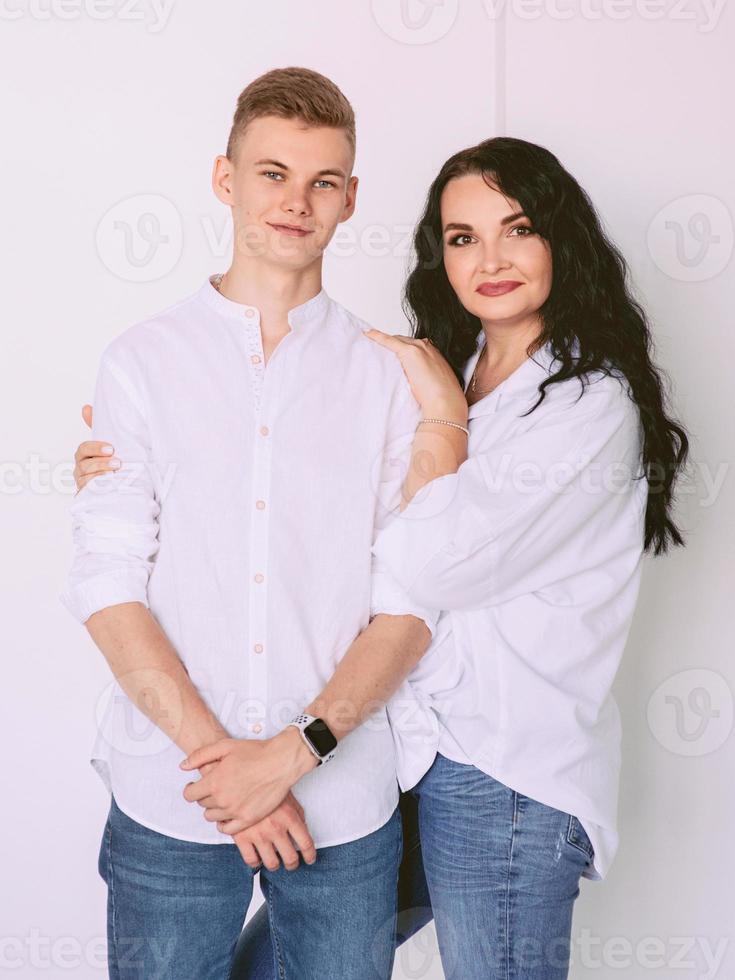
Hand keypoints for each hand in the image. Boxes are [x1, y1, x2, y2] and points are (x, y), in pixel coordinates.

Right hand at [73, 404, 119, 490]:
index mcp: (84, 456)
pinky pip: (90, 493)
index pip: (83, 449)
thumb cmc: (109, 460)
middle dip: (100, 463)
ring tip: (115, 474)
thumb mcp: (105, 444)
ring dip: (102, 475)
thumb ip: (96, 426)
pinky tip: (110, 486)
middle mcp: (81, 469)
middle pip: (84, 465)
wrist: (119, 483)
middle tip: (117, 462)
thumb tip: (85, 408)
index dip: (95, 448)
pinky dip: (99, 489)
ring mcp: (84, 483)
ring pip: (87, 479)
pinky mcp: (88, 496)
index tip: (111, 448)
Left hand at [180, 728, 317, 833]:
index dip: (191, 789)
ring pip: (213, 817)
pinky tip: (229, 814)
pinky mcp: (248, 819)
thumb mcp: (225, 746)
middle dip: (205, 796)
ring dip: (215, 809)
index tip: (195, 787)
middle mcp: (222, 799)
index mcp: (214, 781)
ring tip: (224, 799)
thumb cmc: (255, 751)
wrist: (281, 761)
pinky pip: (228, 829)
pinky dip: (225, 824)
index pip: (190, 795)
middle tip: (215, 788)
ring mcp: (235, 811)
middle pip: (202, 805)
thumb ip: (200, 756)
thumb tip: (183, 766)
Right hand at [231, 792, 316, 871]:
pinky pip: (251, 861)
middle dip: (292, 863)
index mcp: (289, 816)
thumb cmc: (265, 784)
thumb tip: (303, 828)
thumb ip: (297, 813)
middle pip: (290, 858)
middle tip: (291, 862)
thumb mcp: (286, 795)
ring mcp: (258, 834)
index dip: (310, 855)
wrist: (239, 779)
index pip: (306, 844)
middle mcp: (275, 828)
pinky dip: (256, 863)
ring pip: (271, 863)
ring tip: (274, 861)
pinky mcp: (241, 838)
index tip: (309, 859)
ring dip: (275, 864)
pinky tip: (257, 857)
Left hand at [365, 330, 466, 421]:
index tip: (395, 354)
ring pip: (398, 340)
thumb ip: (425, 379)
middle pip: (405, 341)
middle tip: (380, 351)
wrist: (446, 402)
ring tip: (371, 342)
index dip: (403, 350)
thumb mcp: (435, 386)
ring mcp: (419, 348)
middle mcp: (428, 347)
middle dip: (393, 345)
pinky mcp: (410, 352)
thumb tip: (415, 383)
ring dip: (386, 342)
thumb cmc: (443, 399)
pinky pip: (389, 341)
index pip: (415, 346)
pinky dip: (378, 337)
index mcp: (435, 354)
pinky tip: (368, 334)